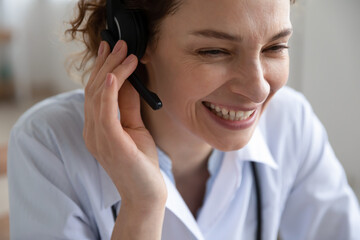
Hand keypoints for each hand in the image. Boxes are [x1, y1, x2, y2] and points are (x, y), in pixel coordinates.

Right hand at [83, 40, 166, 206]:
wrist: (146, 193)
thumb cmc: (141, 162)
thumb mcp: (135, 128)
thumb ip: (127, 106)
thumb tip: (127, 81)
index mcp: (96, 128)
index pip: (94, 92)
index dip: (101, 68)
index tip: (109, 49)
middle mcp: (91, 131)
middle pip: (94, 90)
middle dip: (106, 64)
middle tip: (118, 44)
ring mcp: (98, 138)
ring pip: (99, 96)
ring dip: (111, 71)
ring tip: (124, 52)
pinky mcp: (111, 144)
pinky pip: (105, 113)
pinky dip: (109, 93)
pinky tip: (115, 76)